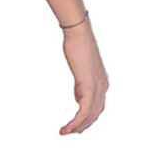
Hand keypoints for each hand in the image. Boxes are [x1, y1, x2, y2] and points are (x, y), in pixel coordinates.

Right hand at [59, 20, 108, 134]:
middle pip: (95, 114)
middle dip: (82, 126)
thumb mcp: (80, 70)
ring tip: (65, 132)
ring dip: (77, 127)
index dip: (87, 119)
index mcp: (102, 83)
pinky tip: (67, 127)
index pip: (97, 107)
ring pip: (90, 116)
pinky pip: (84, 111)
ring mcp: (98, 88)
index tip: (76, 127)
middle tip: (69, 133)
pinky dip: (76, 122)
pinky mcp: (90, 87)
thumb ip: (81, 86)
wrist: (79, 35)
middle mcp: (103, 87)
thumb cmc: (78, 47)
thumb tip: (79, 99)